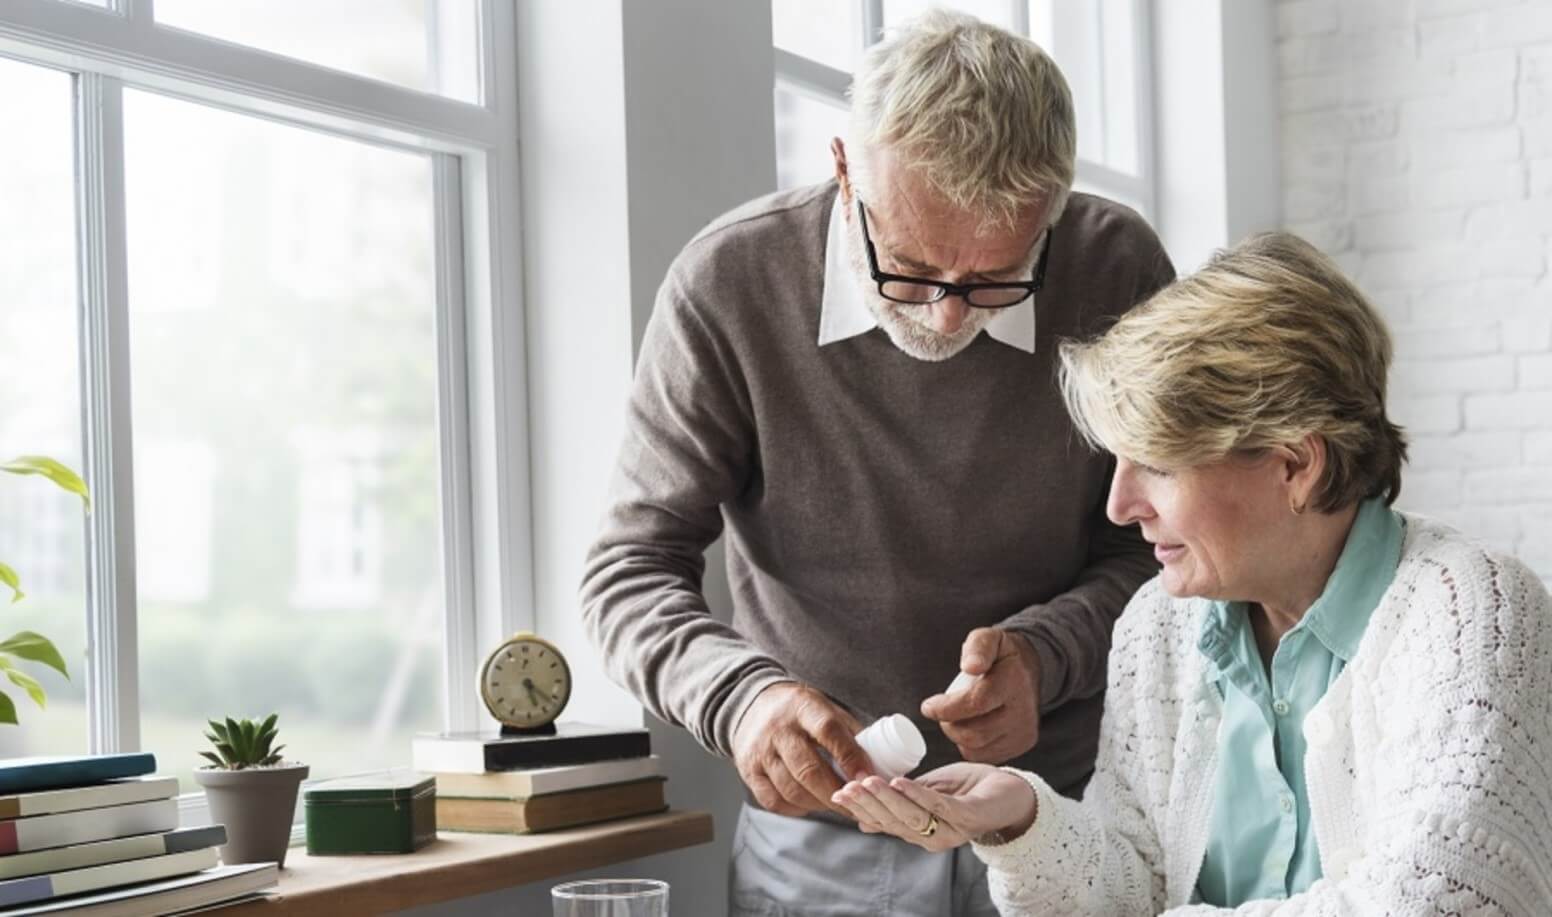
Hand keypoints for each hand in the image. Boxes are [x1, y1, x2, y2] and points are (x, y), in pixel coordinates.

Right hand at [731, 682, 872, 817]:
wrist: (752, 706)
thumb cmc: (799, 711)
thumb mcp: (825, 708)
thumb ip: (849, 733)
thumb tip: (880, 763)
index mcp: (803, 707)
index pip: (828, 732)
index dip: (850, 757)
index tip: (868, 778)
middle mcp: (778, 729)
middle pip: (809, 769)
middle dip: (837, 792)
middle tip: (859, 805)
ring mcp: (760, 752)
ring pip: (792, 790)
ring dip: (820, 804)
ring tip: (838, 805)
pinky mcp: (749, 772)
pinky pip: (774, 801)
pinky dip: (797, 809)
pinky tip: (811, 804)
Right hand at [830, 762, 1036, 851]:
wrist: (1012, 792)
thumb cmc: (967, 790)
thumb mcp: (927, 793)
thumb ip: (898, 803)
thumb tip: (861, 819)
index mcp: (920, 832)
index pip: (884, 824)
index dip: (860, 810)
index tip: (837, 793)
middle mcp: (933, 838)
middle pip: (894, 822)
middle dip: (868, 804)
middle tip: (846, 786)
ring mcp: (952, 829)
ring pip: (912, 817)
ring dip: (887, 799)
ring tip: (868, 781)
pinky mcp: (969, 816)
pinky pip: (939, 806)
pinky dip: (917, 794)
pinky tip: (899, 780)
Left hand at [921, 628, 1041, 762]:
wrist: (1031, 670)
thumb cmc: (1002, 655)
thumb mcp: (989, 638)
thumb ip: (977, 647)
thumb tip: (970, 666)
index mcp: (1014, 681)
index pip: (977, 703)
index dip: (947, 708)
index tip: (928, 706)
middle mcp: (1023, 710)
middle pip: (974, 732)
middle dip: (948, 724)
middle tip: (942, 711)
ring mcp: (1024, 730)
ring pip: (977, 747)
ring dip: (958, 735)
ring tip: (957, 717)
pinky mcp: (1022, 744)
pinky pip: (985, 755)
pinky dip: (970, 745)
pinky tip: (971, 726)